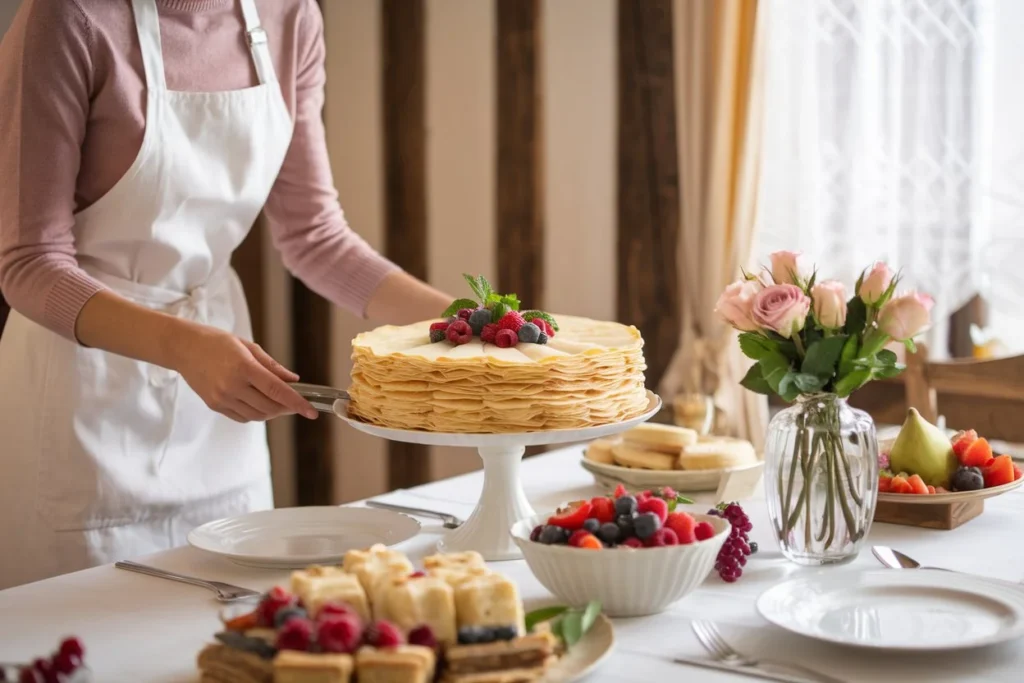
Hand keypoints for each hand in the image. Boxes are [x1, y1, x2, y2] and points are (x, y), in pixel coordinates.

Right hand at [171, 324, 317, 422]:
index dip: (297, 403)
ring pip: (257, 415)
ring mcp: (222, 398)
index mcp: (244, 367)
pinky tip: (259, 403)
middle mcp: (232, 386)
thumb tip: (294, 380)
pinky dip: (256, 414)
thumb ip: (272, 366)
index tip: (312, 411)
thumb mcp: (248, 347)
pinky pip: (243, 417)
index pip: (277, 390)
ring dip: (273, 412)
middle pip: (269, 407)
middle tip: (296, 403)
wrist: (183, 348)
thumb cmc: (217, 342)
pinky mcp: (215, 405)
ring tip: (279, 402)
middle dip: (287, 408)